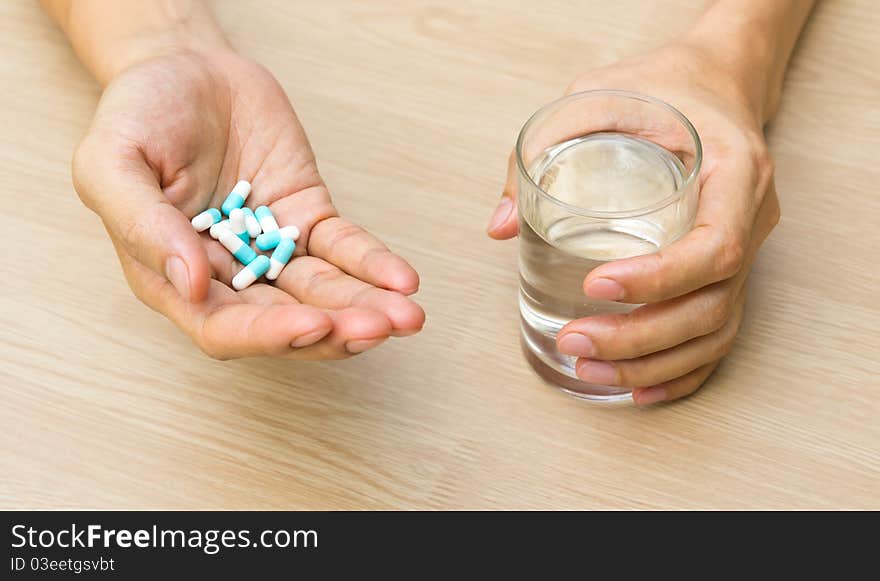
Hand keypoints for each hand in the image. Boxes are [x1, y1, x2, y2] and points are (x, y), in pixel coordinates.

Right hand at [74, 48, 423, 358]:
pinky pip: (343, 248)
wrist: (185, 69)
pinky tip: (403, 280)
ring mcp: (272, 249)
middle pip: (285, 319)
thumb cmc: (137, 116)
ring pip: (324, 292)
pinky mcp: (307, 219)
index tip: (313, 325)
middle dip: (334, 329)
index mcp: (172, 277)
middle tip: (377, 327)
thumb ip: (142, 223)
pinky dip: (373, 264)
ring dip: (365, 307)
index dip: (268, 335)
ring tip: (407, 316)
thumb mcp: (111, 162)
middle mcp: (227, 276)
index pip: (222, 327)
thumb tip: (190, 284)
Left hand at [488, 44, 778, 403]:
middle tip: (575, 341)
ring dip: (653, 363)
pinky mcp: (730, 271)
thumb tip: (500, 225)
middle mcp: (751, 217)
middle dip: (641, 337)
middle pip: (712, 303)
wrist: (711, 85)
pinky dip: (681, 371)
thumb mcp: (596, 93)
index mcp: (735, 170)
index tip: (594, 284)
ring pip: (716, 330)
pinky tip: (637, 387)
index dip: (658, 279)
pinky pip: (718, 334)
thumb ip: (545, 146)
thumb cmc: (658, 89)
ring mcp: (746, 249)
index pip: (712, 245)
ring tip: (589, 369)